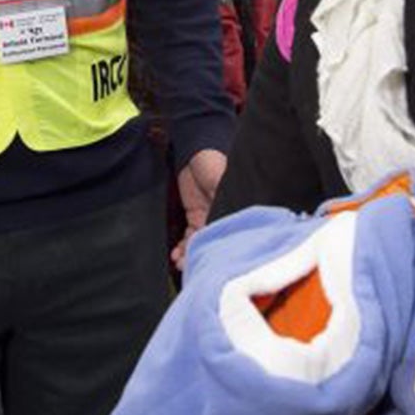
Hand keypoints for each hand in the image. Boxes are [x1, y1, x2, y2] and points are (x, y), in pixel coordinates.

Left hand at [173, 148, 227, 267]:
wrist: (196, 145)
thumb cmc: (215, 161)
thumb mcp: (222, 182)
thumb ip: (222, 203)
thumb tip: (220, 230)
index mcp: (237, 208)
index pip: (232, 234)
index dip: (222, 250)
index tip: (214, 262)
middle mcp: (225, 214)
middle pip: (217, 241)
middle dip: (205, 256)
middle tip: (193, 268)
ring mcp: (210, 216)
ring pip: (202, 241)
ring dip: (191, 254)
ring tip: (182, 263)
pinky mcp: (196, 214)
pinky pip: (191, 235)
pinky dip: (184, 246)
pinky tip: (177, 255)